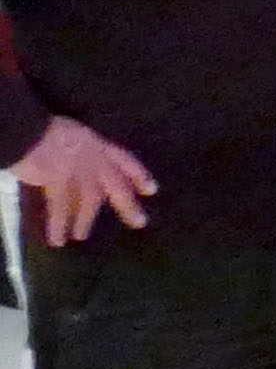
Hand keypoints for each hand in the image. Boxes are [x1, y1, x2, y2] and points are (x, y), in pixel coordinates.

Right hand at [12, 115, 156, 246]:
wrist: (29, 129)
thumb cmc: (46, 128)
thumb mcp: (74, 133)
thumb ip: (81, 149)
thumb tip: (74, 167)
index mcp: (97, 144)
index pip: (125, 160)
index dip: (139, 175)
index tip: (151, 190)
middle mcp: (94, 159)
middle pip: (117, 186)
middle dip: (128, 205)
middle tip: (140, 222)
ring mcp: (79, 172)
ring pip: (90, 201)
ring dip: (85, 221)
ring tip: (81, 237)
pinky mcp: (59, 183)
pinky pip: (60, 209)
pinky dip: (58, 225)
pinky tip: (57, 240)